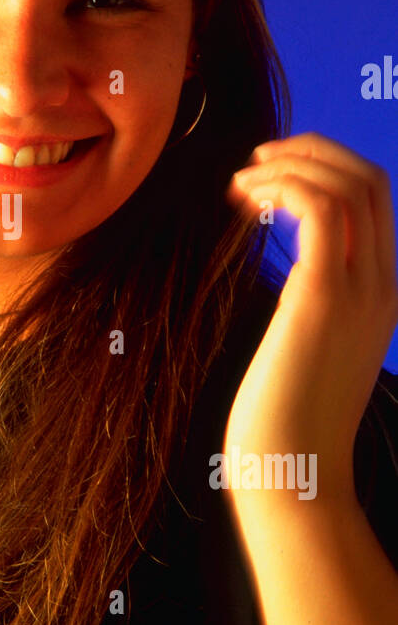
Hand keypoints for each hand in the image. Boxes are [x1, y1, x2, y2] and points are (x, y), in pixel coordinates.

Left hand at [223, 133, 397, 509]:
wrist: (291, 473)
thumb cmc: (283, 423)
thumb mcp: (306, 354)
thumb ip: (309, 312)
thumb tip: (286, 289)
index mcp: (379, 297)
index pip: (375, 203)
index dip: (325, 169)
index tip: (270, 175)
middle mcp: (380, 287)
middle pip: (370, 180)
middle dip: (312, 151)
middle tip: (255, 160)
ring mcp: (359, 291)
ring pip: (351, 184)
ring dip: (292, 164)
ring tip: (244, 178)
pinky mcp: (322, 297)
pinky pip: (320, 209)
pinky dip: (284, 185)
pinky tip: (246, 199)